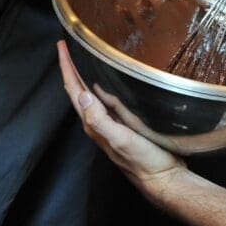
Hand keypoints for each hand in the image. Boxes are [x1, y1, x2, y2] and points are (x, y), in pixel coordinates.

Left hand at [57, 41, 186, 195]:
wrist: (163, 179)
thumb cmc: (144, 161)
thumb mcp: (121, 139)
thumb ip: (100, 119)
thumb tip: (83, 94)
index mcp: (93, 123)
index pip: (73, 90)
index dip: (66, 67)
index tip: (61, 47)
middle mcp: (98, 122)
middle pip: (78, 90)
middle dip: (71, 68)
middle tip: (68, 46)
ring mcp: (110, 124)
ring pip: (91, 94)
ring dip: (83, 75)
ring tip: (81, 57)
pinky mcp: (124, 124)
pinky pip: (107, 100)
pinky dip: (102, 85)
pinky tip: (108, 80)